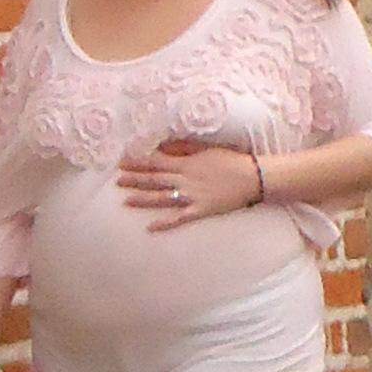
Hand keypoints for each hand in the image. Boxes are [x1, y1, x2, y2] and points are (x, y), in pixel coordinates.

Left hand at [116, 136, 264, 226]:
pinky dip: (165, 223)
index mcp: (187, 164)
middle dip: (135, 180)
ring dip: (143, 199)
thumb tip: (162, 144)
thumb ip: (184, 147)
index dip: (138, 162)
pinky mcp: (200, 210)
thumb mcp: (207, 149)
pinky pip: (179, 218)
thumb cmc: (232, 161)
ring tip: (125, 201)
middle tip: (116, 180)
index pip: (157, 162)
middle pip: (155, 180)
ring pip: (162, 198)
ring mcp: (192, 196)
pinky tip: (149, 227)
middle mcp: (186, 179)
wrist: (255, 177)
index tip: (121, 162)